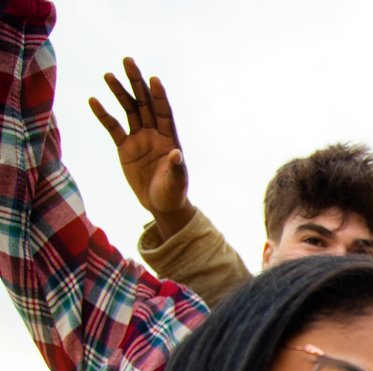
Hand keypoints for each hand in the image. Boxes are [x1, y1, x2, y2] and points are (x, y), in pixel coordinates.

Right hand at [87, 57, 193, 239]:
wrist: (160, 204)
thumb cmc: (173, 192)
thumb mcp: (176, 181)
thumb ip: (176, 167)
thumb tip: (176, 154)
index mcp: (170, 138)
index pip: (164, 112)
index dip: (159, 96)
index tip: (154, 79)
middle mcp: (154, 133)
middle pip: (144, 103)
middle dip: (137, 83)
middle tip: (128, 61)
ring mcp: (139, 138)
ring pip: (128, 110)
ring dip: (119, 92)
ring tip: (108, 75)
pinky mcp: (124, 147)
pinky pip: (112, 127)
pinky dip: (103, 115)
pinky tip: (93, 100)